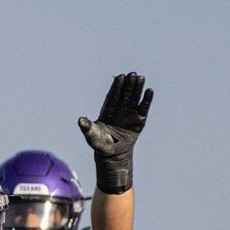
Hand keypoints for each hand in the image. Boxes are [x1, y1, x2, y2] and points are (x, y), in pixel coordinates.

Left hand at [78, 73, 152, 191]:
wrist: (112, 155)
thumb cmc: (100, 144)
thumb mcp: (92, 136)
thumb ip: (87, 127)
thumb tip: (80, 120)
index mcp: (107, 110)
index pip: (113, 96)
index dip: (116, 87)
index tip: (119, 77)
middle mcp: (119, 109)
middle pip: (125, 95)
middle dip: (128, 85)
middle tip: (132, 74)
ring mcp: (129, 114)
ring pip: (134, 99)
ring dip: (138, 89)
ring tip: (141, 78)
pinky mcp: (139, 120)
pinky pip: (143, 108)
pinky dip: (146, 100)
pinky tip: (149, 91)